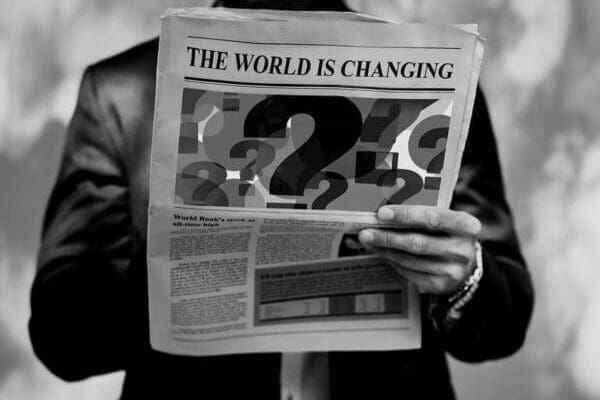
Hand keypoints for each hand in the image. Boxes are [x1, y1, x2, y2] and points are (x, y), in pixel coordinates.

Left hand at [358, 205, 480, 294]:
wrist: (468, 265)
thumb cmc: (448, 234)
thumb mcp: (446, 220)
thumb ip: (422, 214)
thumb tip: (382, 211)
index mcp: (466, 226)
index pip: (433, 218)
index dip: (406, 215)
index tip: (382, 213)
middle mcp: (462, 250)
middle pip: (418, 243)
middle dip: (388, 237)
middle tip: (366, 232)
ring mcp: (452, 270)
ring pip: (410, 260)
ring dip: (385, 251)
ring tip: (367, 241)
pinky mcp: (441, 285)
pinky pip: (410, 272)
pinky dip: (392, 262)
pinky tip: (382, 253)